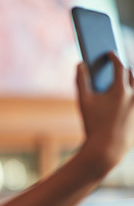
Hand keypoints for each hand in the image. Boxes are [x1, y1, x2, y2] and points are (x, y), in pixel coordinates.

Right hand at [76, 52, 133, 169]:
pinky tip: (125, 99)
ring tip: (124, 82)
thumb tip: (80, 64)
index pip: (120, 66)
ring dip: (131, 82)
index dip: (114, 58)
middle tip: (117, 67)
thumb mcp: (83, 101)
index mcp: (120, 90)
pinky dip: (131, 98)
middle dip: (125, 69)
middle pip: (133, 75)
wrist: (106, 148)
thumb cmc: (93, 124)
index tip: (110, 53)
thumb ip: (81, 80)